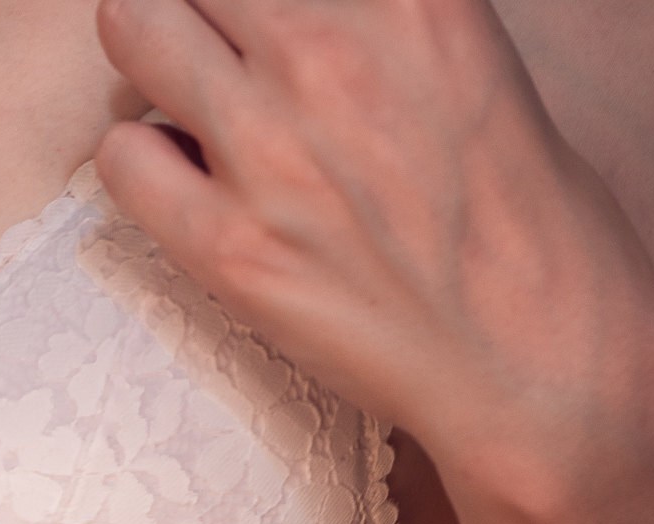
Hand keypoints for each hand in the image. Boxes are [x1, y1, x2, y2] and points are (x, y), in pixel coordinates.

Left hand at [92, 0, 653, 508]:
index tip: (253, 29)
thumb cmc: (514, 219)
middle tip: (216, 61)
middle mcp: (327, 49)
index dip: (250, 0)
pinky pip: (122, 156)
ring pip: (134, 26)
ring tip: (188, 111)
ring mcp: (268, 146)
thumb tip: (292, 22)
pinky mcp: (229, 244)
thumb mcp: (465, 57)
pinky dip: (139, 161)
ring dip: (151, 62)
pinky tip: (185, 188)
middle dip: (197, 11)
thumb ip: (376, 23)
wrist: (531, 357)